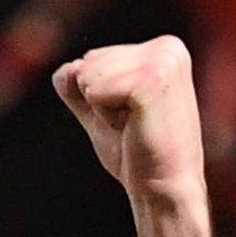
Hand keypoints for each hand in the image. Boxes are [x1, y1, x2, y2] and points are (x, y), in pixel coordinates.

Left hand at [52, 36, 204, 200]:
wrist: (162, 188)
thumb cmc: (137, 154)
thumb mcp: (100, 112)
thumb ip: (79, 87)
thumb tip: (68, 68)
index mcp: (163, 48)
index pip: (91, 57)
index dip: (99, 95)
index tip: (132, 116)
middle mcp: (167, 47)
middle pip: (88, 61)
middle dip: (99, 100)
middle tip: (133, 124)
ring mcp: (162, 62)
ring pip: (88, 74)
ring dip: (102, 109)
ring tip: (135, 125)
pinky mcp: (152, 82)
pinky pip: (95, 91)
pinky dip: (104, 116)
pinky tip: (134, 128)